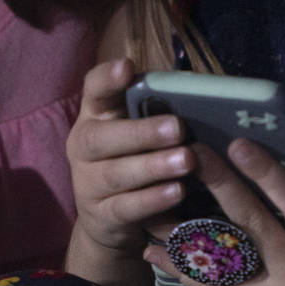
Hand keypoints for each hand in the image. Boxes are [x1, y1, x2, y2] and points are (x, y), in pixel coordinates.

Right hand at [64, 59, 194, 285]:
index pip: (93, 89)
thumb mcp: (137, 130)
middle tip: (177, 128)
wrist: (108, 218)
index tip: (127, 67)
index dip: (107, 78)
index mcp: (95, 115)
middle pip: (101, 138)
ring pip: (116, 174)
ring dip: (153, 167)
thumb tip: (201, 94)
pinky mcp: (100, 216)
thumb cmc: (133, 157)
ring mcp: (87, 183)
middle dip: (141, 133)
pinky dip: (152, 200)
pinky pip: (126, 208)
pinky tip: (176, 192)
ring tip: (186, 161)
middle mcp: (83, 146)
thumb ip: (155, 111)